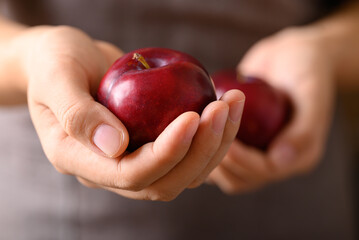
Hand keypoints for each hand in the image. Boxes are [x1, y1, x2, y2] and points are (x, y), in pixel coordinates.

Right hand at [17, 26, 244, 199]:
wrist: (67, 60)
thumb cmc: (54, 62)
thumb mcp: (56, 76)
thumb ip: (77, 113)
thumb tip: (115, 146)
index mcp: (79, 160)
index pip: (131, 174)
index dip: (166, 152)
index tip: (192, 117)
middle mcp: (110, 169)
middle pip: (165, 182)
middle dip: (200, 151)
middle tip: (223, 109)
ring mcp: (134, 160)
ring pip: (184, 174)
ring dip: (216, 144)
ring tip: (233, 103)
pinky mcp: (153, 146)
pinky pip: (189, 154)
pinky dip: (213, 136)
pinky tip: (226, 107)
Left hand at [208, 27, 335, 193]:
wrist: (290, 54)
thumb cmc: (306, 67)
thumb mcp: (312, 91)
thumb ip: (305, 127)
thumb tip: (282, 159)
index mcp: (298, 156)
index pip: (265, 170)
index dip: (241, 158)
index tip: (221, 135)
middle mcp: (275, 160)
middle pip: (240, 178)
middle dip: (220, 158)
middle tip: (202, 133)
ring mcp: (253, 151)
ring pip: (224, 171)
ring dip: (206, 155)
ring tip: (195, 130)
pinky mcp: (237, 141)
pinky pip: (215, 154)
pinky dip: (201, 146)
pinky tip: (191, 127)